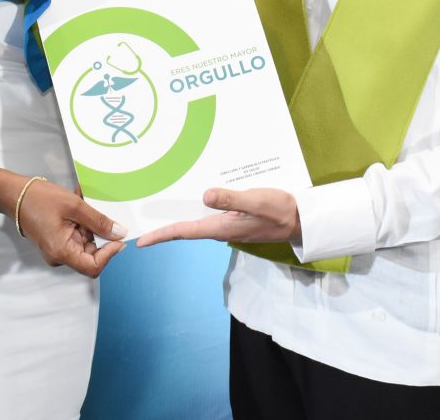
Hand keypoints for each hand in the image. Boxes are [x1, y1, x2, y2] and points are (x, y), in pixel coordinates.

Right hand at [16, 179, 126, 276]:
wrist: (15, 194)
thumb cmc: (40, 199)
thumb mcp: (74, 206)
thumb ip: (98, 221)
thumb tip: (120, 234)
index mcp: (62, 253)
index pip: (93, 267)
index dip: (110, 254)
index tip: (118, 235)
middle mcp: (60, 256)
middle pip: (91, 254)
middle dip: (99, 232)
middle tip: (98, 208)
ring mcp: (58, 249)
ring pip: (86, 241)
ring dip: (90, 222)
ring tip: (84, 200)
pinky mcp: (58, 240)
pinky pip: (77, 235)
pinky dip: (82, 220)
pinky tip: (78, 202)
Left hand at [136, 187, 300, 246]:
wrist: (299, 219)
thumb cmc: (279, 210)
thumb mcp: (256, 200)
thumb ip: (231, 199)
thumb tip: (205, 196)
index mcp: (221, 227)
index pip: (184, 232)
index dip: (161, 235)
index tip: (140, 241)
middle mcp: (220, 228)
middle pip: (186, 230)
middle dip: (164, 228)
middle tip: (141, 224)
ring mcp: (227, 225)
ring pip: (196, 223)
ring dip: (178, 219)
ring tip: (159, 210)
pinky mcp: (235, 219)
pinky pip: (209, 216)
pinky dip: (195, 210)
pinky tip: (191, 199)